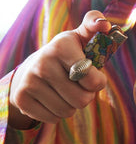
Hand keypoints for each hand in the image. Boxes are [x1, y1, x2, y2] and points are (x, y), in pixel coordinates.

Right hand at [9, 10, 110, 128]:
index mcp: (62, 46)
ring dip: (73, 105)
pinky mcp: (21, 99)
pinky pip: (53, 118)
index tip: (95, 76)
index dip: (98, 82)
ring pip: (67, 111)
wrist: (33, 66)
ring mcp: (30, 81)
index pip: (91, 78)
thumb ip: (95, 24)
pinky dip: (58, 113)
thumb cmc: (69, 52)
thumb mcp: (81, 36)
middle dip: (86, 95)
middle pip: (81, 99)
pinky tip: (54, 99)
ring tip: (68, 91)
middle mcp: (43, 62)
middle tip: (80, 85)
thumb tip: (105, 25)